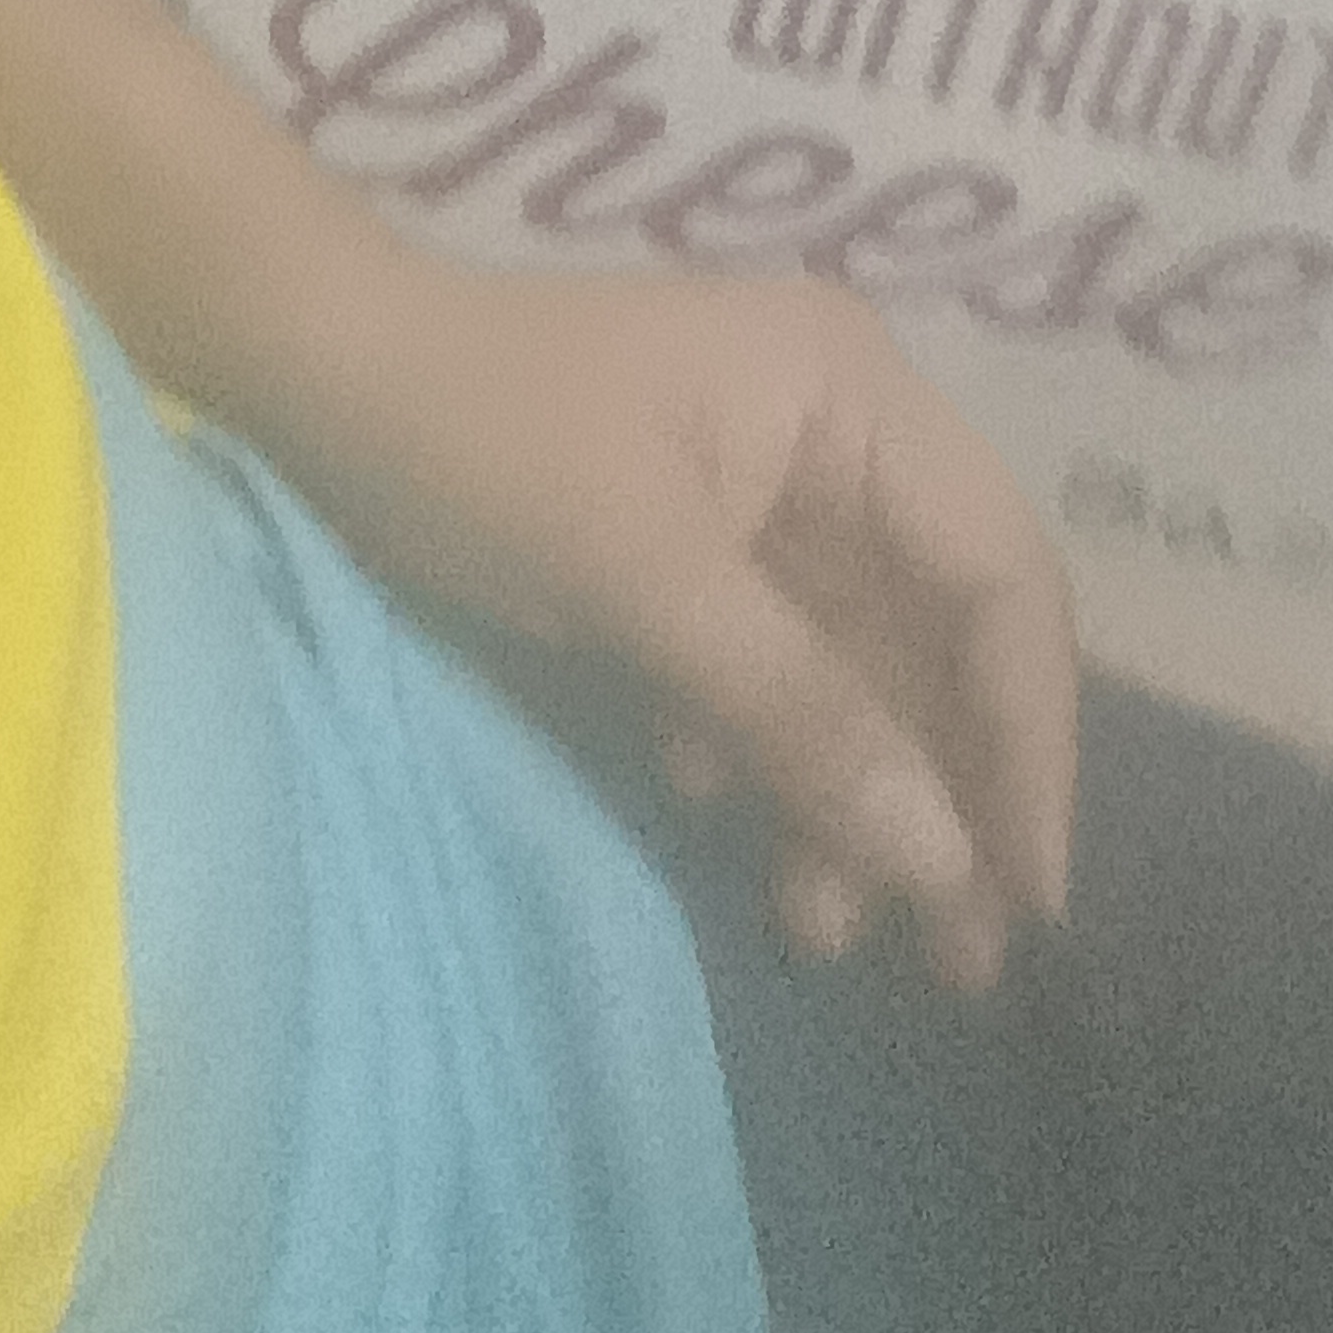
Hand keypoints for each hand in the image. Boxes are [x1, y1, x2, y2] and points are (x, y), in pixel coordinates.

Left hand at [260, 247, 1080, 997]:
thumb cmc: (474, 434)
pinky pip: (773, 674)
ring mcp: (765, 494)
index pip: (1002, 576)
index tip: (1026, 893)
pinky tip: (726, 822)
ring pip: (860, 675)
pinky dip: (765, 757)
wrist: (302, 367)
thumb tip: (948, 861)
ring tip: (824, 931)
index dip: (1029, 739)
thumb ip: (801, 711)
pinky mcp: (694, 551)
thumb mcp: (642, 575)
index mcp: (851, 394)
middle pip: (943, 639)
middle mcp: (834, 435)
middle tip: (953, 965)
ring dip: (851, 801)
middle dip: (945, 796)